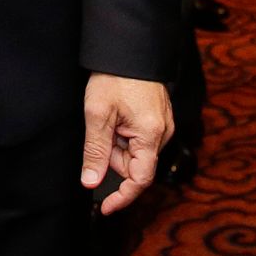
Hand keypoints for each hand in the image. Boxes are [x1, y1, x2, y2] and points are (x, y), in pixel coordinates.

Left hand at [81, 73, 173, 213]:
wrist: (127, 47)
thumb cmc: (113, 77)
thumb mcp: (98, 114)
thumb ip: (96, 151)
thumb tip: (91, 183)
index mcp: (152, 135)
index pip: (140, 179)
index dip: (122, 196)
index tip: (104, 207)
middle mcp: (163, 133)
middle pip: (134, 163)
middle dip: (112, 155)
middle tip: (98, 127)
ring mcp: (162, 125)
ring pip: (135, 150)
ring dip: (116, 141)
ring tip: (107, 113)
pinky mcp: (158, 118)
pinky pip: (139, 137)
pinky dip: (122, 132)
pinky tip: (115, 113)